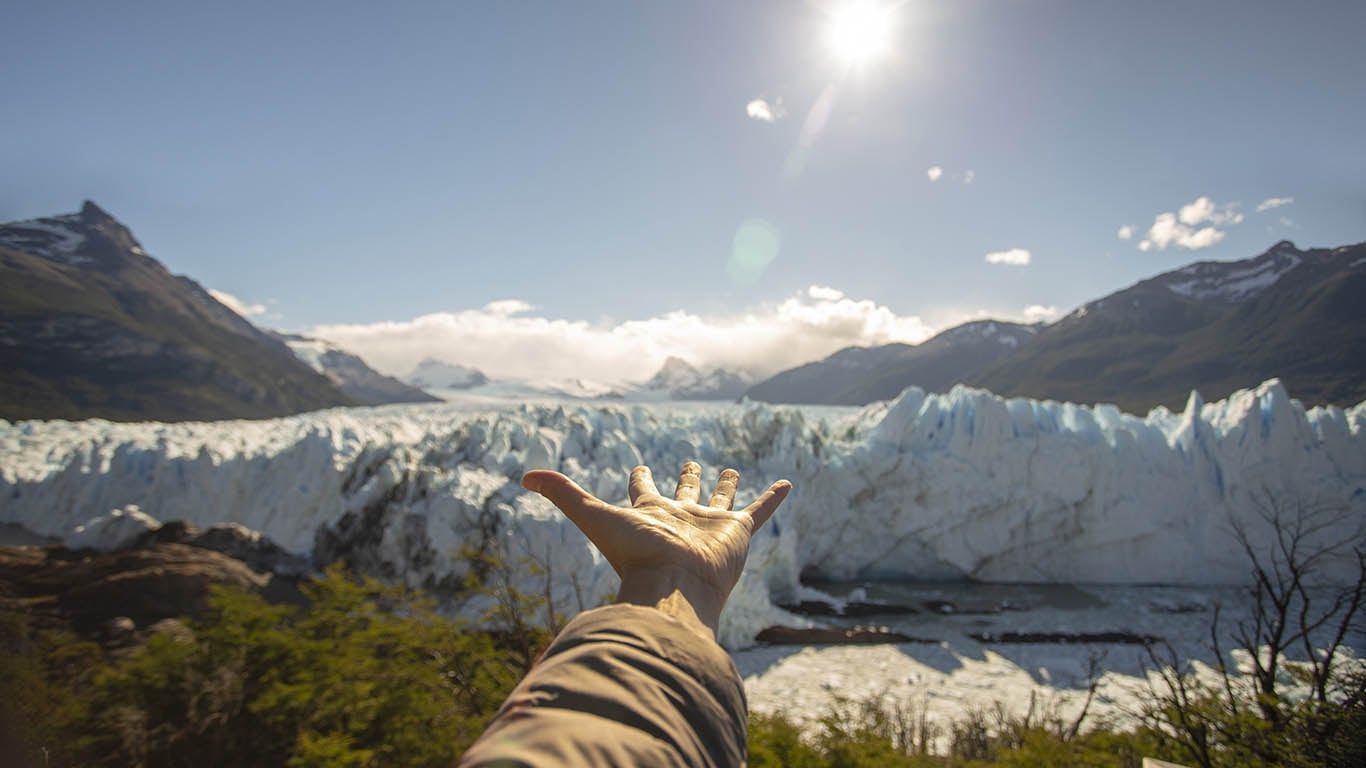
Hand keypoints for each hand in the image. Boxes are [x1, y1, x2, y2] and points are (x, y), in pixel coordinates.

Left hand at [522, 462, 790, 637]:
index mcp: (648, 515)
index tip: (639, 466)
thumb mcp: (593, 514)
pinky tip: (786, 484)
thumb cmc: (635, 554)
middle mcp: (679, 519)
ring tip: (729, 471)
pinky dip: (773, 499)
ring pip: (719, 500)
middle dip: (686, 479)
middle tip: (690, 463)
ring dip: (724, 486)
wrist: (675, 586)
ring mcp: (710, 526)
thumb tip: (524, 474)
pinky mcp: (738, 532)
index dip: (640, 477)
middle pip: (682, 494)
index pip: (642, 491)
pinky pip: (760, 511)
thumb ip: (562, 494)